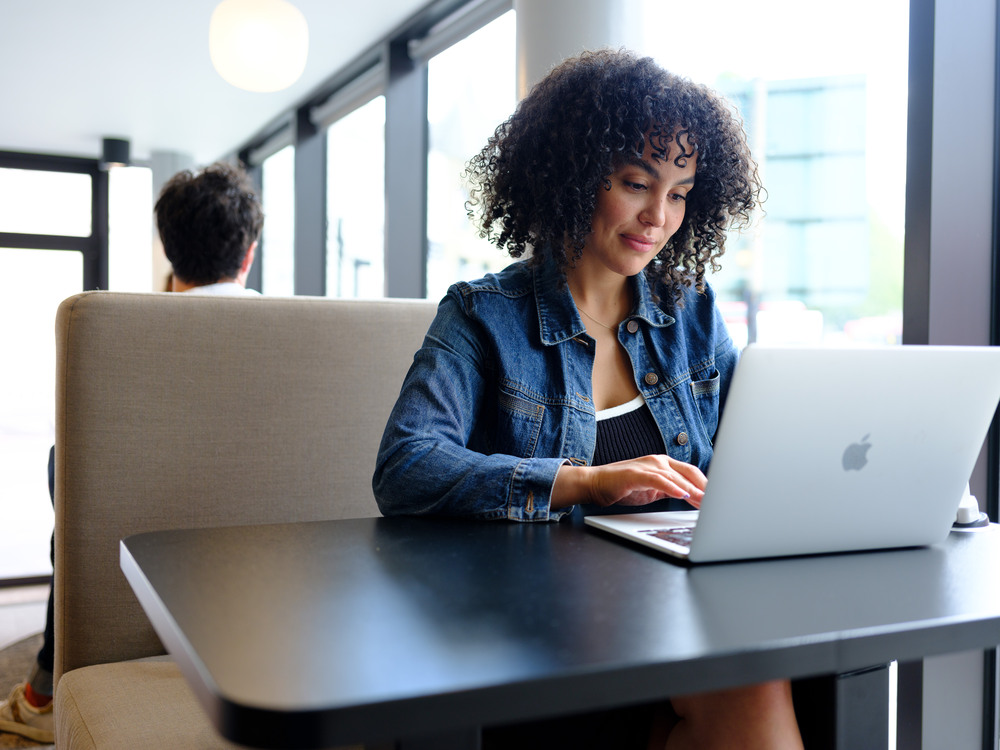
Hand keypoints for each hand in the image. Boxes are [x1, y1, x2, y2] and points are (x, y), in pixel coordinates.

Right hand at [551, 455, 706, 509]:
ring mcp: (647, 465)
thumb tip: (691, 499)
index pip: (691, 472)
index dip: (706, 484)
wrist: (595, 484)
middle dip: (705, 488)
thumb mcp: (652, 491)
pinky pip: (659, 480)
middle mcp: (658, 460)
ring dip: (693, 490)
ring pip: (676, 476)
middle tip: (717, 502)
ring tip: (706, 502)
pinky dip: (672, 487)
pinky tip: (683, 495)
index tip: (719, 497)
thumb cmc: (622, 487)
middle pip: (689, 472)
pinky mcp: (636, 473)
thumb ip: (670, 491)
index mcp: (663, 464)